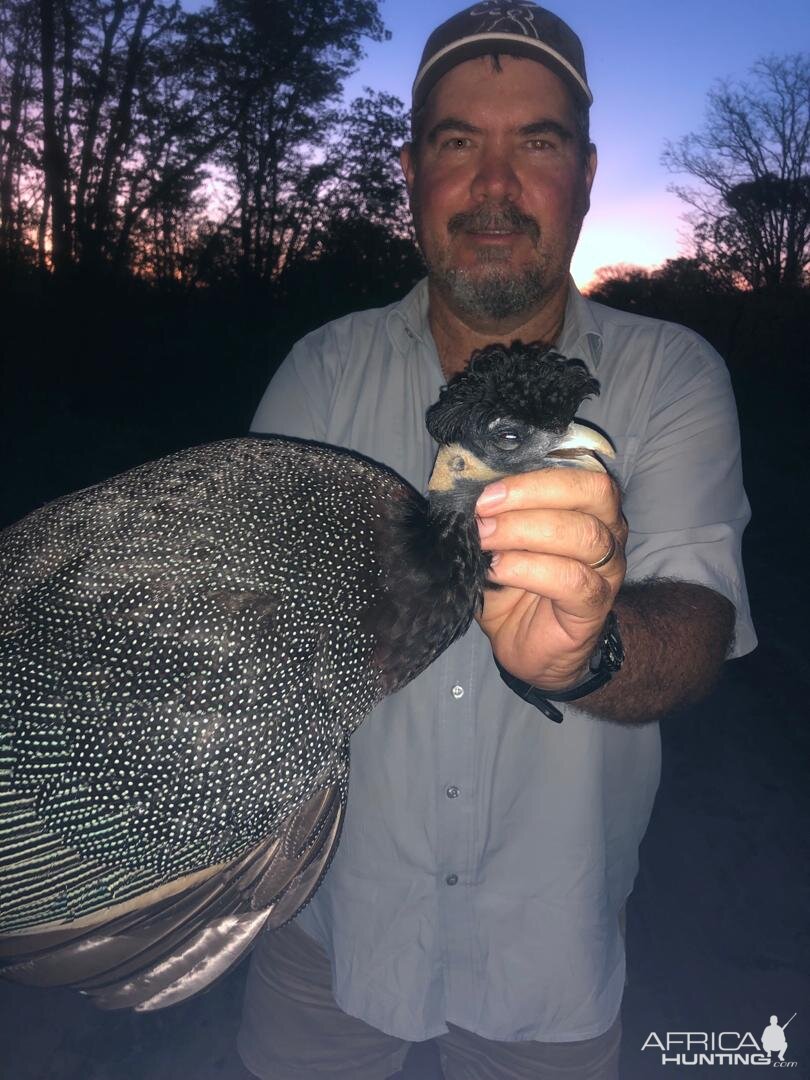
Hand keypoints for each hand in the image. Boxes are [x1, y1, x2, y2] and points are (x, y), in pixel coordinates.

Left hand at [474, 467, 627, 688]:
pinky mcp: (595, 604)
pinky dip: (529, 569)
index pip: (579, 472)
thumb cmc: (515, 588)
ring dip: (525, 531)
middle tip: (483, 512)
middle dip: (530, 495)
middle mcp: (607, 531)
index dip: (532, 476)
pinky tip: (499, 570)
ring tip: (486, 540)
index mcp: (587, 506)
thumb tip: (462, 493)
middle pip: (591, 492)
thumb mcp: (498, 544)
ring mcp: (608, 569)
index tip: (485, 492)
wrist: (529, 647)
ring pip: (583, 534)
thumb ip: (492, 516)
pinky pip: (572, 579)